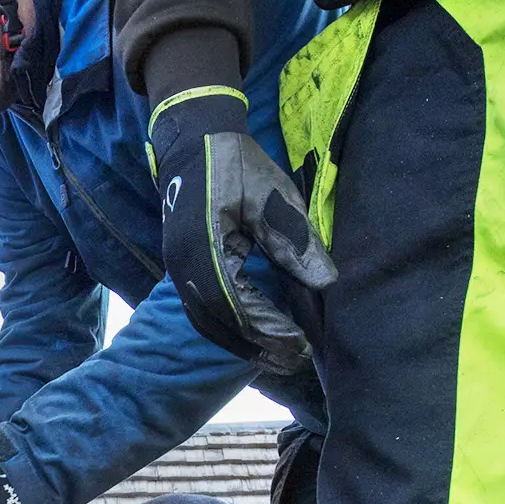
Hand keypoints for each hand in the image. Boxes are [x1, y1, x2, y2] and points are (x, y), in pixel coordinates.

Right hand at [149, 86, 335, 374]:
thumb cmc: (235, 164)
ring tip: (278, 360)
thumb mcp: (271, 197)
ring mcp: (178, 270)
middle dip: (258, 346)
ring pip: (208, 323)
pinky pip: (203, 311)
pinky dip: (228, 330)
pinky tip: (254, 338)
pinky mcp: (183, 269)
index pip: (236, 305)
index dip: (269, 330)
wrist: (194, 143)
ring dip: (242, 344)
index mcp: (203, 248)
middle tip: (296, 360)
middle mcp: (184, 267)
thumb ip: (294, 241)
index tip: (302, 343)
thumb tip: (325, 282)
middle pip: (219, 323)